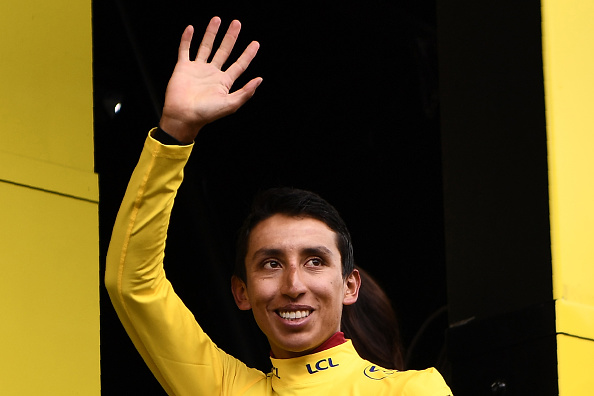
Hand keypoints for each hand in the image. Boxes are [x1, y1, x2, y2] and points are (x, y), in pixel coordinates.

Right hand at [159, 17, 261, 142]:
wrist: (183, 116)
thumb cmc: (206, 114)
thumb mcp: (230, 104)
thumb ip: (245, 92)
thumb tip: (259, 80)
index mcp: (224, 82)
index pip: (239, 65)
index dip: (248, 54)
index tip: (255, 43)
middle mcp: (212, 73)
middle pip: (224, 51)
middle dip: (230, 37)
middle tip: (237, 23)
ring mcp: (197, 69)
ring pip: (206, 47)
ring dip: (211, 33)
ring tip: (217, 20)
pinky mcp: (183, 68)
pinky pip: (185, 50)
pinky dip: (187, 40)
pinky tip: (191, 29)